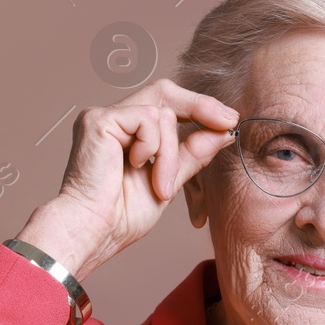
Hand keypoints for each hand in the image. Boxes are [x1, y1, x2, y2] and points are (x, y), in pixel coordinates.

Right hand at [22, 79, 238, 274]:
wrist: (95, 231)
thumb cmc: (121, 216)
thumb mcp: (170, 180)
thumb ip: (192, 154)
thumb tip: (222, 131)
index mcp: (126, 132)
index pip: (166, 104)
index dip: (198, 107)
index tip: (229, 120)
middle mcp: (114, 119)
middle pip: (164, 92)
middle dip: (199, 106)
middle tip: (227, 121)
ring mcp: (104, 116)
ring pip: (162, 114)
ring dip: (172, 153)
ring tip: (161, 186)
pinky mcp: (98, 120)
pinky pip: (147, 119)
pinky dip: (153, 148)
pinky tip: (137, 167)